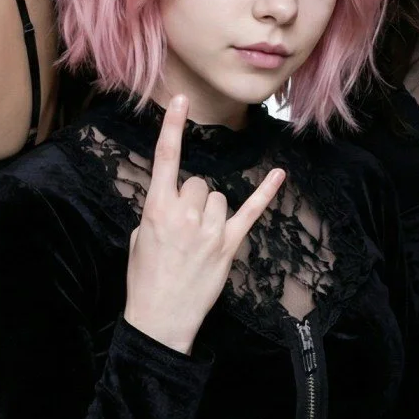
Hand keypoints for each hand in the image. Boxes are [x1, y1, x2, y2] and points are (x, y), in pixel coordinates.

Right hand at [122, 95, 284, 354]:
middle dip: (191, 199)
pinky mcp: (229, 245)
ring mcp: (210, 230)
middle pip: (198, 182)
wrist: (160, 318)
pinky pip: (250, 211)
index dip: (172, 127)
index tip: (180, 101)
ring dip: (210, 212)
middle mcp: (185, 215)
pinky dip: (265, 192)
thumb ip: (157, 212)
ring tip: (198, 241)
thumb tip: (173, 202)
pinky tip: (279, 174)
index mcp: (157, 209)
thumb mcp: (139, 238)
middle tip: (182, 229)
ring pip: (218, 197)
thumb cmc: (145, 279)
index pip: (166, 159)